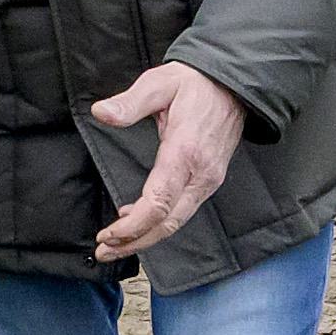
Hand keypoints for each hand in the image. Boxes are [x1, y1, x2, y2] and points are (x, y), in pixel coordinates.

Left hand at [84, 64, 249, 263]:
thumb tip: (102, 113)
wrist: (233, 85)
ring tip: (114, 245)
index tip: (107, 234)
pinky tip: (134, 221)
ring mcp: (208, 180)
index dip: (132, 226)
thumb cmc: (195, 84)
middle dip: (134, 242)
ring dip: (145, 238)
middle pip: (167, 223)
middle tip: (103, 250)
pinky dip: (158, 224)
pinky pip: (182, 211)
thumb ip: (130, 102)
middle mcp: (200, 173)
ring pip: (176, 222)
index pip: (158, 203)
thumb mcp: (159, 83)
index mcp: (185, 152)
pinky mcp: (208, 181)